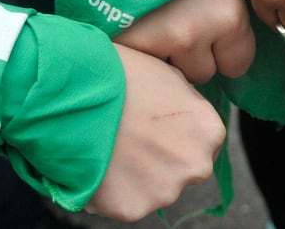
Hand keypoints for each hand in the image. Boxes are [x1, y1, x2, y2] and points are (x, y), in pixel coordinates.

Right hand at [86, 44, 225, 220]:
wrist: (74, 94)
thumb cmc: (122, 76)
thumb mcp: (170, 76)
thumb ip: (187, 104)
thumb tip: (185, 116)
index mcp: (209, 132)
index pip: (203, 143)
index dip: (177, 135)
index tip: (155, 128)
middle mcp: (196, 166)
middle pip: (182, 169)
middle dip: (161, 159)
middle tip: (131, 139)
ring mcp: (165, 191)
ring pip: (155, 188)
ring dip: (137, 177)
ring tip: (111, 149)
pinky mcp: (132, 208)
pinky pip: (125, 202)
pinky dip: (112, 191)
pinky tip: (99, 164)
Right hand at [113, 0, 255, 83]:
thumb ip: (229, 11)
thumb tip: (237, 46)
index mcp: (227, 15)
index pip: (238, 64)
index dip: (226, 52)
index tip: (214, 35)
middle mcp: (195, 34)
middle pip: (204, 72)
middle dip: (195, 56)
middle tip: (180, 23)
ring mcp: (158, 42)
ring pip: (172, 74)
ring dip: (168, 57)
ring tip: (157, 23)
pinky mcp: (128, 44)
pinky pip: (144, 66)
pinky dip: (142, 52)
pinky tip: (139, 26)